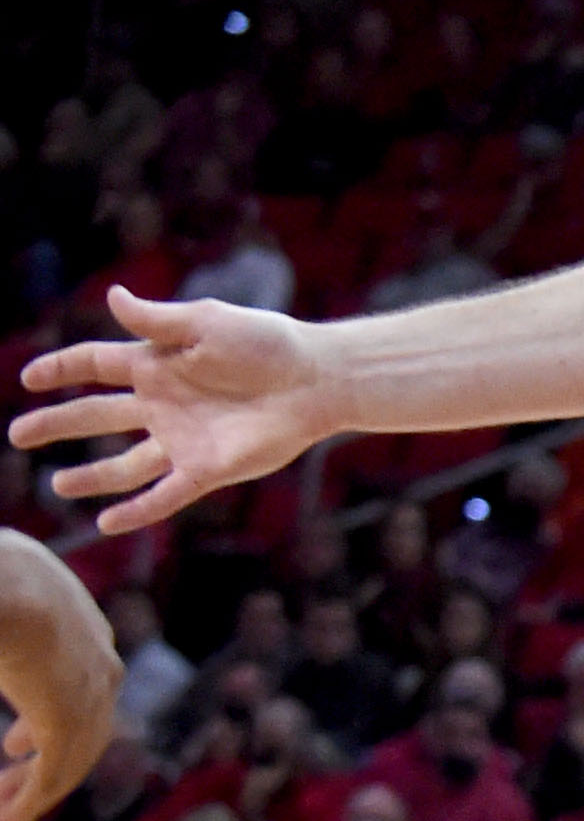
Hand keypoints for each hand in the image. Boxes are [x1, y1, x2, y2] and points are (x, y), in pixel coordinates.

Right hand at [0, 535, 117, 820]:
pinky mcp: (70, 722)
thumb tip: (3, 630)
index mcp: (85, 630)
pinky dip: (28, 806)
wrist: (7, 583)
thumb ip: (8, 633)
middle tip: (5, 790)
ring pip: (68, 761)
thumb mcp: (3, 593)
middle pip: (82, 732)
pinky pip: (51, 777)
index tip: (14, 747)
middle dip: (43, 767)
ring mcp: (90, 695)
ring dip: (31, 796)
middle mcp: (100, 664)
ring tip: (2, 820)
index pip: (82, 689)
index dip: (46, 725)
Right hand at [13, 285, 343, 533]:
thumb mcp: (208, 322)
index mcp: (159, 363)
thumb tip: (112, 296)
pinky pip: (163, 494)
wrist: (317, 380)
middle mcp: (164, 403)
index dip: (62, 369)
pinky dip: (136, 510)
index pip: (96, 365)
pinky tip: (106, 523)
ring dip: (91, 477)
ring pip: (124, 464)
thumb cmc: (267, 343)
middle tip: (17, 434)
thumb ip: (158, 318)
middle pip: (97, 416)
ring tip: (56, 484)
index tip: (29, 377)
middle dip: (58, 424)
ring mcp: (183, 439)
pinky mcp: (207, 468)